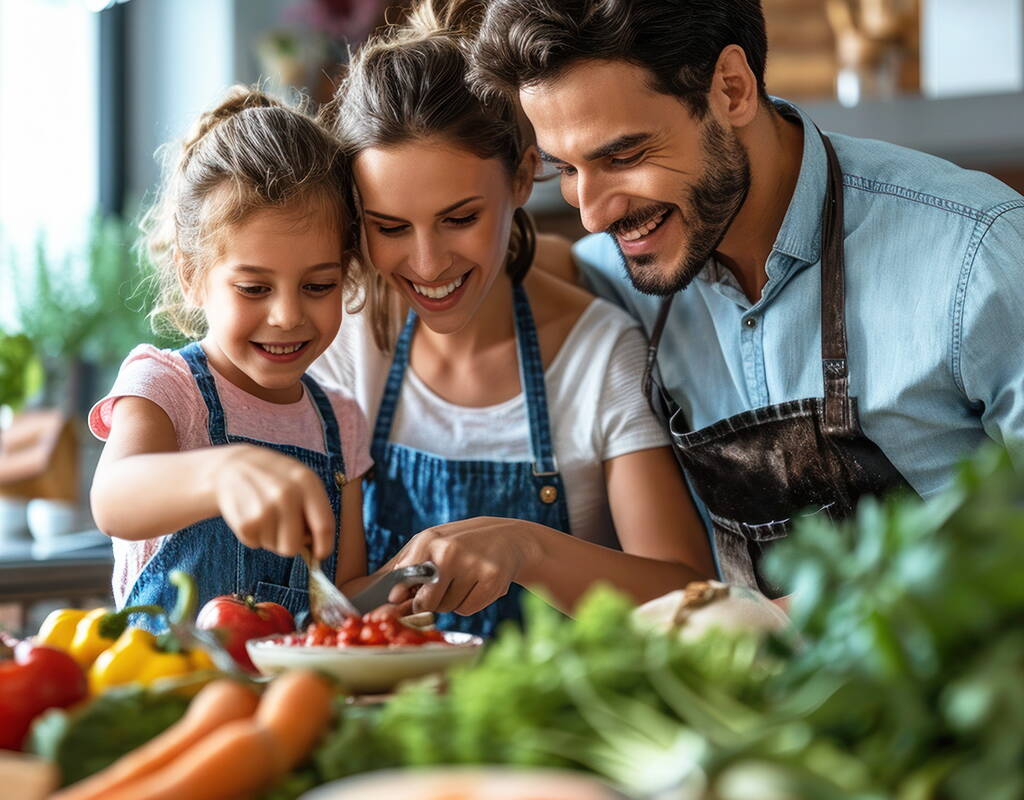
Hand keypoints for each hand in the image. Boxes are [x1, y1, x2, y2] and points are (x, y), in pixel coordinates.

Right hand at [212, 444, 334, 559]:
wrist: (232, 466)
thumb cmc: (274, 477)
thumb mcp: (300, 480)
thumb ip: (315, 507)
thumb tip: (318, 544)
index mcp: (306, 482)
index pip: (323, 526)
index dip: (324, 546)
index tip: (321, 554)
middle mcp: (286, 495)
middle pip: (294, 546)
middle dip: (291, 544)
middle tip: (284, 528)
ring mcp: (264, 509)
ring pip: (275, 547)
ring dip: (271, 537)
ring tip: (265, 514)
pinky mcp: (245, 522)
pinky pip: (256, 544)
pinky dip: (255, 535)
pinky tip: (252, 514)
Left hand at [386, 517, 542, 615]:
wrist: (507, 538)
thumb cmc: (460, 545)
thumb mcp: (432, 544)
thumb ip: (408, 567)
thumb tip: (390, 598)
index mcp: (429, 540)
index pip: (404, 580)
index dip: (402, 595)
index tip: (399, 600)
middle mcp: (449, 551)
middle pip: (425, 602)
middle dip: (430, 602)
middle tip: (442, 587)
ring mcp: (472, 565)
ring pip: (447, 608)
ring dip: (452, 601)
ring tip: (465, 579)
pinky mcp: (492, 580)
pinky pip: (467, 610)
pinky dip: (469, 603)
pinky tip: (478, 584)